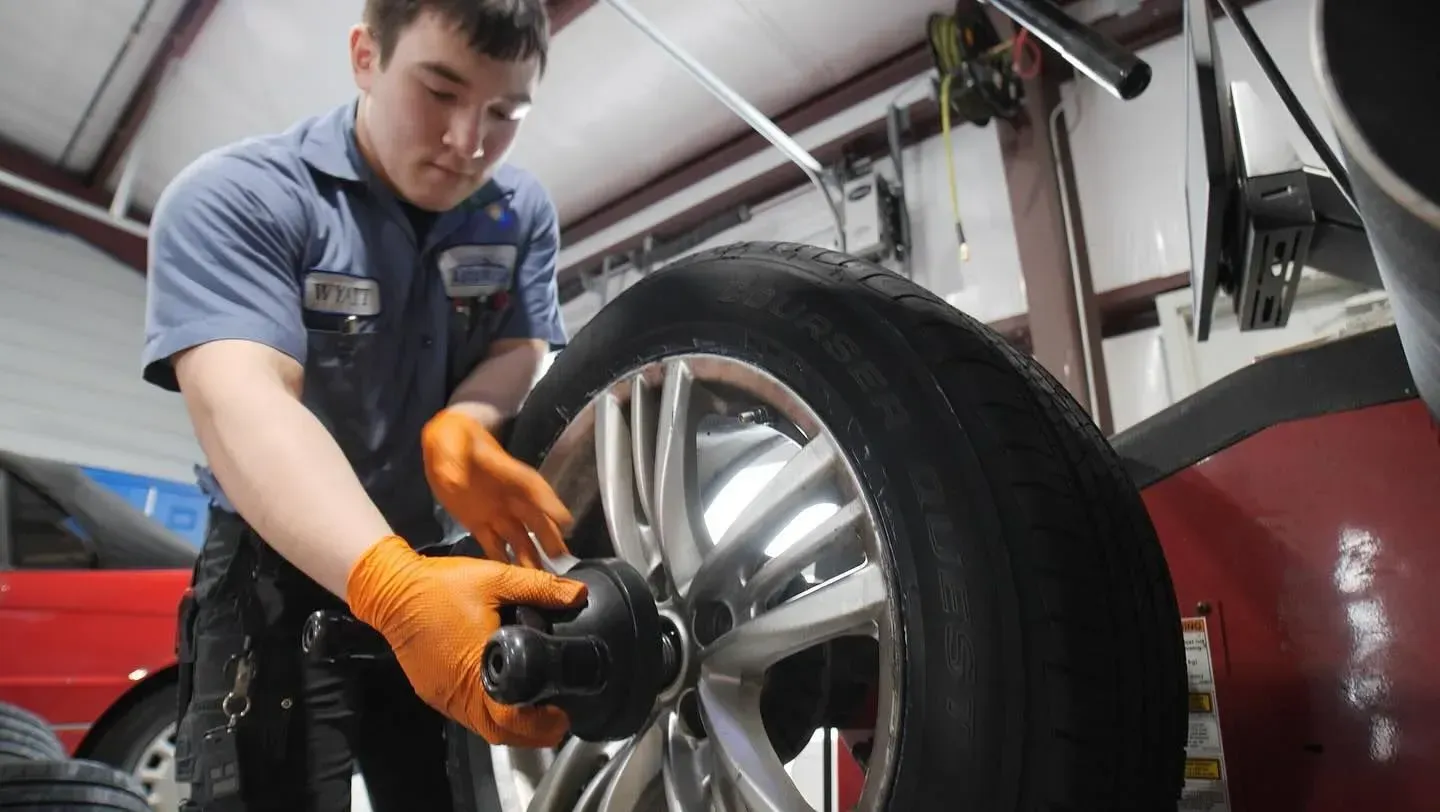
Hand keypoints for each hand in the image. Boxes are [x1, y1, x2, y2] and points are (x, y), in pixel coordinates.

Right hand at [347, 535, 588, 746]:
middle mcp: (458, 692)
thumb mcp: (496, 579)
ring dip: (510, 726)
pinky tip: (503, 697)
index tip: (563, 715)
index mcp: (476, 669)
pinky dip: (488, 714)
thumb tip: (578, 595)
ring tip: (536, 711)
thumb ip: (540, 588)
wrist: (391, 588)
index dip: (541, 725)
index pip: (511, 719)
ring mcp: (443, 695)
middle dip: (531, 733)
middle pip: (499, 733)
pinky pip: (465, 714)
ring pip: (481, 727)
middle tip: (556, 720)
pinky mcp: (432, 691)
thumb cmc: (441, 587)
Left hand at [422, 408, 572, 567]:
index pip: (533, 488)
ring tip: (540, 577)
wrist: (442, 443)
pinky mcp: (477, 522)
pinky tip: (510, 577)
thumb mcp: (451, 437)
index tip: (565, 520)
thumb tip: (453, 479)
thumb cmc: (453, 434)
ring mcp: (494, 511)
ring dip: (529, 555)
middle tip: (562, 559)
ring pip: (518, 537)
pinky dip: (502, 559)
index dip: (549, 503)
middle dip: (548, 537)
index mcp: (507, 473)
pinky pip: (493, 544)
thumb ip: (453, 458)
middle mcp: (508, 496)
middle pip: (534, 518)